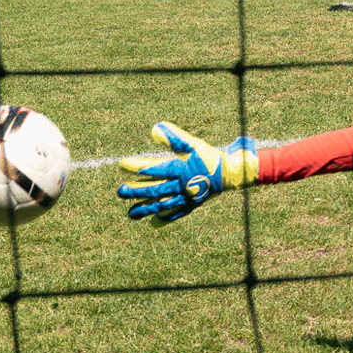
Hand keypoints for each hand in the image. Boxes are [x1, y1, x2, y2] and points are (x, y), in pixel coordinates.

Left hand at [117, 122, 258, 222]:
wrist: (232, 174)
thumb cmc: (211, 157)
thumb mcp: (193, 144)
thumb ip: (174, 138)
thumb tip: (154, 129)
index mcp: (181, 168)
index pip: (156, 168)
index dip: (139, 167)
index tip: (123, 166)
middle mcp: (181, 185)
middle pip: (155, 189)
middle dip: (136, 191)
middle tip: (120, 192)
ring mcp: (186, 197)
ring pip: (162, 205)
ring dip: (145, 209)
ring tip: (130, 214)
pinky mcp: (192, 204)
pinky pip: (177, 213)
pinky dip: (166, 218)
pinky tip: (154, 223)